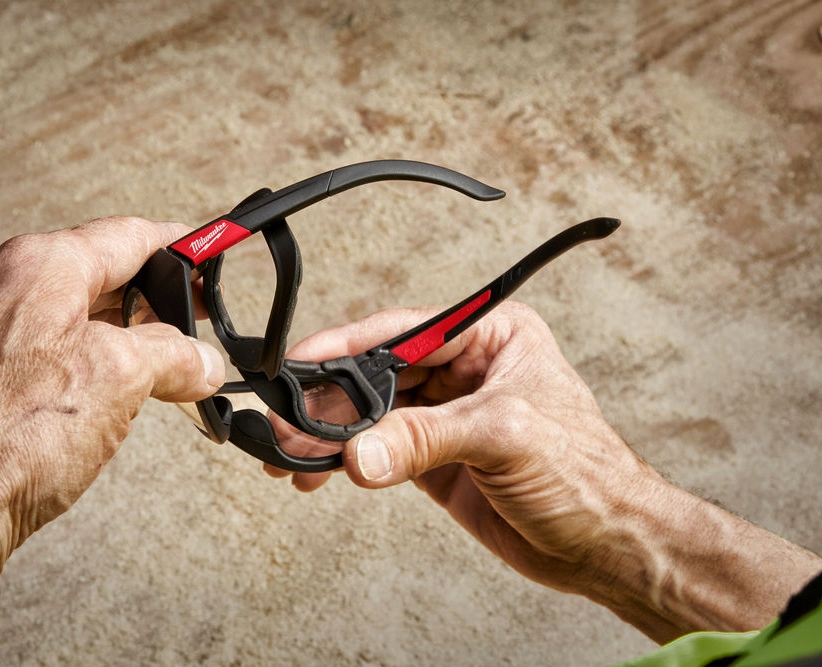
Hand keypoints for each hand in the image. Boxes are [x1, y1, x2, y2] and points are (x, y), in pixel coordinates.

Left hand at [0, 216, 225, 663]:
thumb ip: (174, 356)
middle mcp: (0, 287)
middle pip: (96, 273)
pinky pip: (39, 350)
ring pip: (67, 315)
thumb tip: (201, 361)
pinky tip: (103, 396)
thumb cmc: (8, 437)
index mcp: (40, 265)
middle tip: (191, 321)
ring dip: (119, 336)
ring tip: (159, 367)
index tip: (206, 255)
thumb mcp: (123, 379)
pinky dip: (81, 363)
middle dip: (152, 300)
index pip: (127, 236)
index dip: (179, 246)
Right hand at [274, 302, 820, 641]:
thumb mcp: (505, 438)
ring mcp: (447, 415)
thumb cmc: (586, 475)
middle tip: (287, 423)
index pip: (403, 332)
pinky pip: (378, 450)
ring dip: (329, 434)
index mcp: (490, 337)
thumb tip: (358, 453)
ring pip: (371, 413)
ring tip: (290, 456)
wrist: (606, 545)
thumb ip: (425, 441)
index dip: (347, 346)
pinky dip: (345, 462)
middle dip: (329, 399)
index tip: (300, 362)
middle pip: (377, 372)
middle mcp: (464, 370)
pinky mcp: (435, 458)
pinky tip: (318, 474)